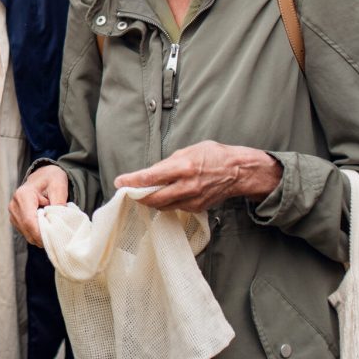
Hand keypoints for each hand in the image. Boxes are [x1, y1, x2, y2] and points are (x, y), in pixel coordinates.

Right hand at [9, 165, 69, 246]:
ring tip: (52, 227)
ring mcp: (13, 213)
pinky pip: (27, 233)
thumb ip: (59, 204)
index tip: (56, 238)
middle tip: (59, 235)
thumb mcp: (59, 187)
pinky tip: (46, 226)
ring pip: (27, 234)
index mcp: (23, 195)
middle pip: (27, 230)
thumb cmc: (51, 179)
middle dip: (44, 237)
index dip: (42, 234)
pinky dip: (38, 234)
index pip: (29, 222)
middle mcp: (14, 205)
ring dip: (41, 236)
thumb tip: (58, 223)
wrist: (43, 176)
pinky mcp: (15, 219)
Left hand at [114, 141, 281, 211]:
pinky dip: (165, 203)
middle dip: (137, 196)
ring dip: (149, 201)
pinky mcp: (197, 207)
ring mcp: (193, 199)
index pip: (150, 177)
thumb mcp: (186, 151)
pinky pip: (175, 208)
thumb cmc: (213, 155)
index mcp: (182, 167)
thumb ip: (167, 164)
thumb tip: (150, 173)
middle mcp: (186, 186)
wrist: (239, 171)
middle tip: (126, 191)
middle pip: (153, 198)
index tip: (119, 182)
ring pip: (163, 206)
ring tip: (140, 194)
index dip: (132, 181)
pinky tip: (160, 197)